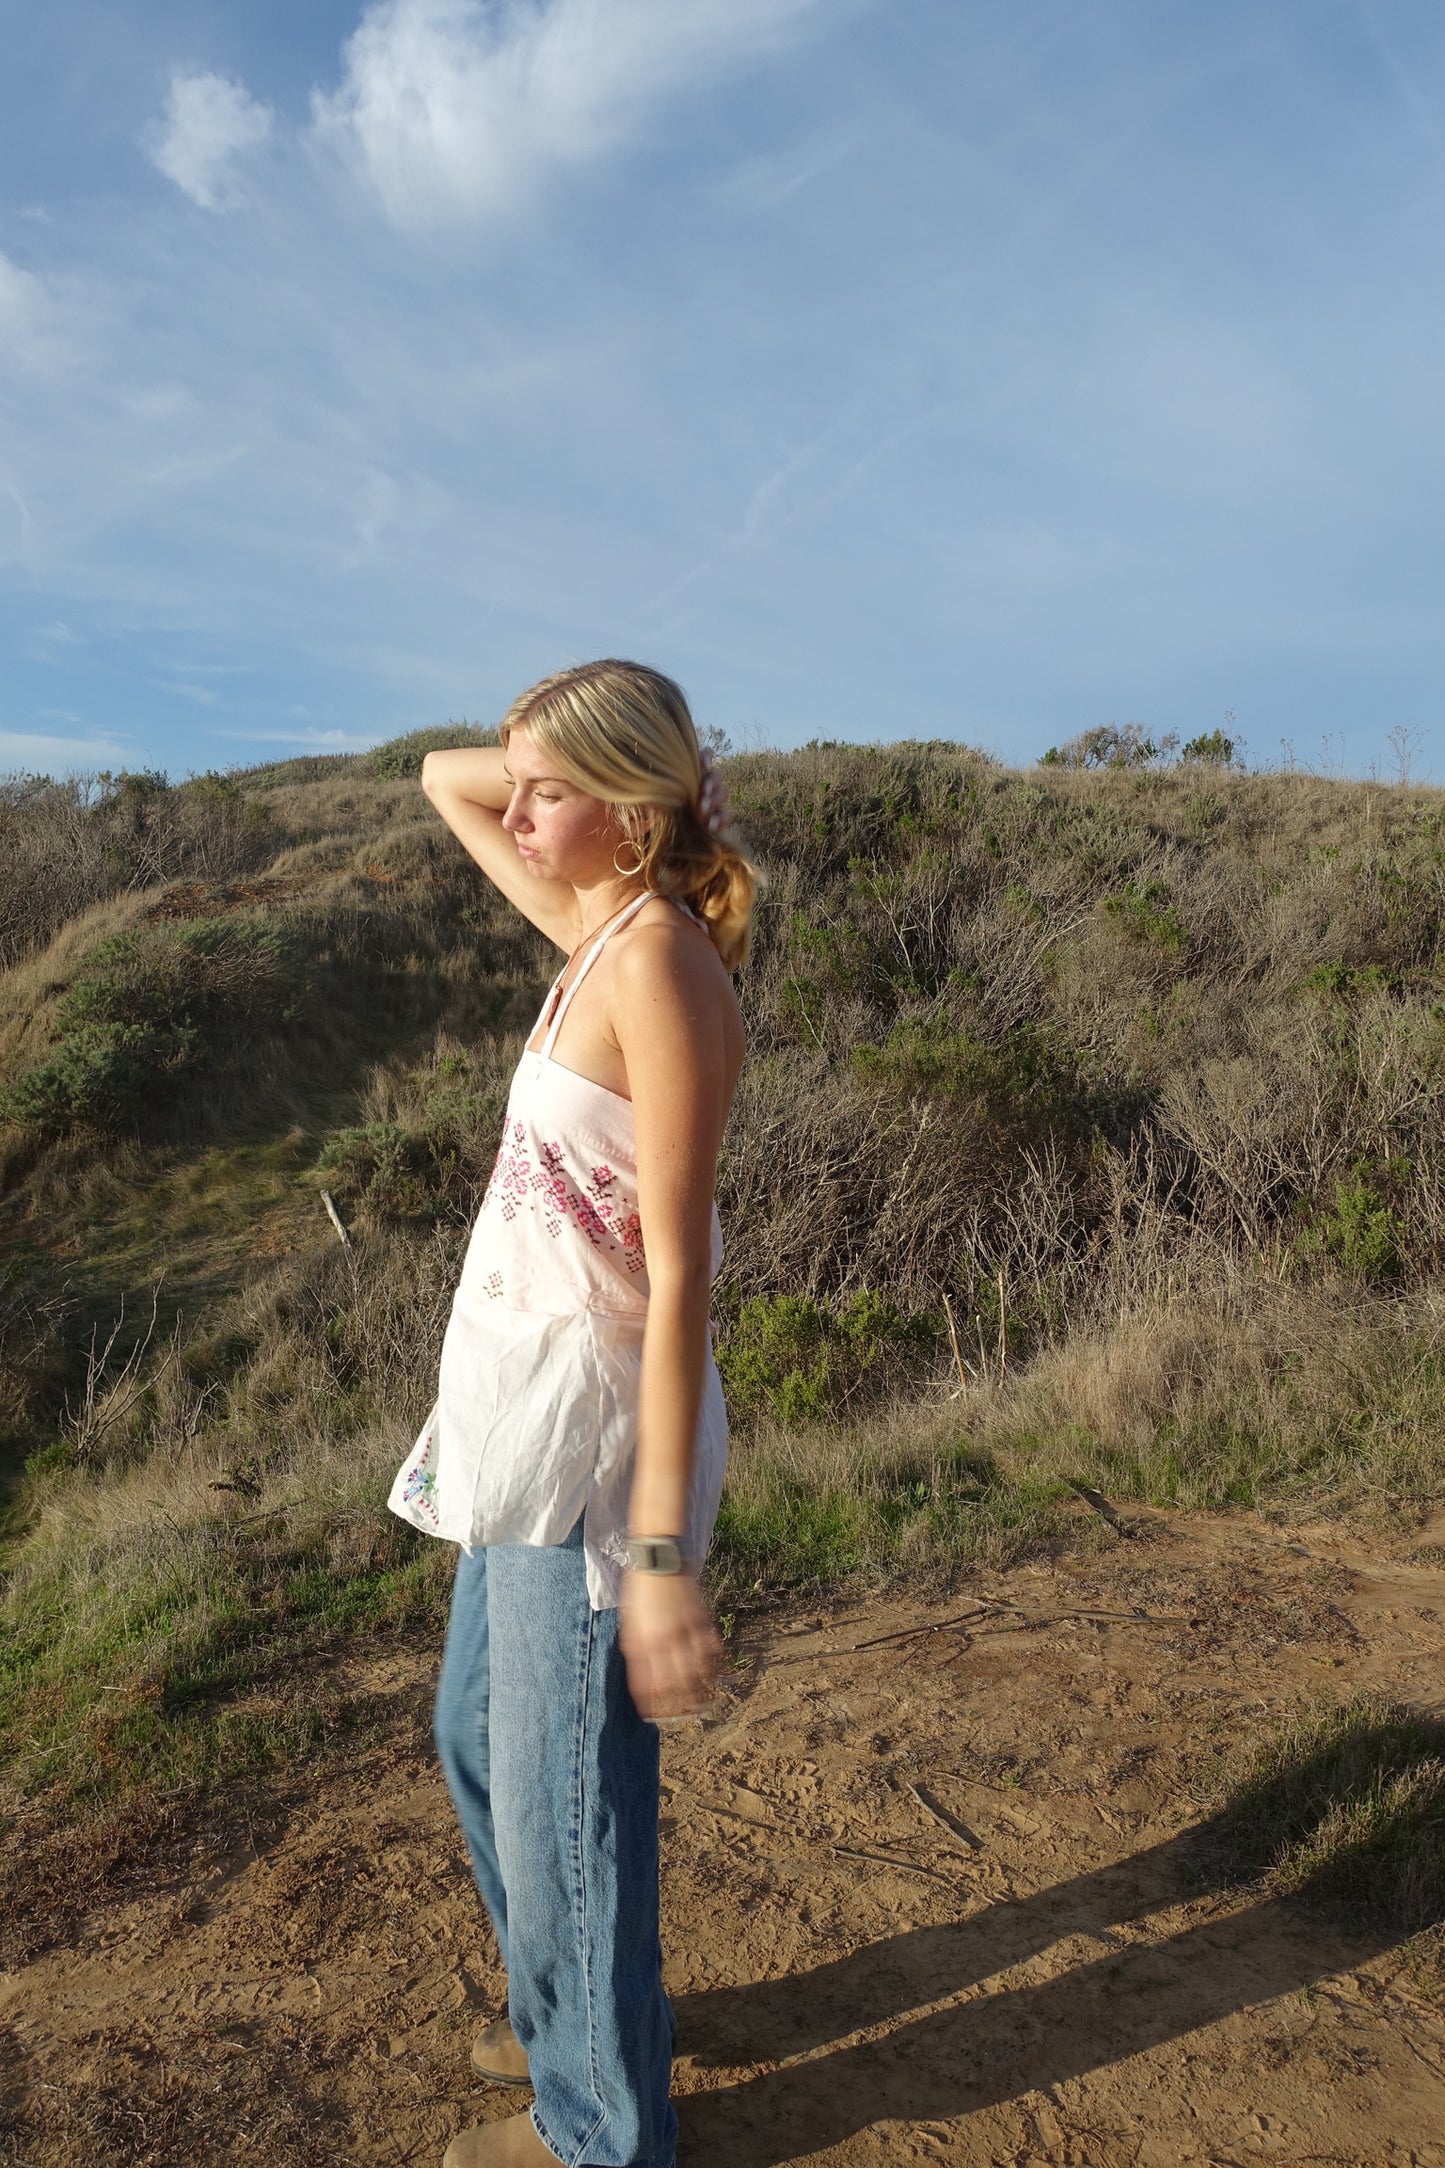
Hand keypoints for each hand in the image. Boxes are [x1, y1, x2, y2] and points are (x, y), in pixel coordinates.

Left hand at [619, 1568, 724, 1719]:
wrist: (656, 1556)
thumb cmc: (638, 1589)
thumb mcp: (628, 1620)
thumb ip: (636, 1647)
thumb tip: (643, 1672)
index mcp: (643, 1639)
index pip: (646, 1681)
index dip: (648, 1700)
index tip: (649, 1714)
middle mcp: (665, 1638)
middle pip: (675, 1680)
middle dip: (679, 1701)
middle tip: (682, 1714)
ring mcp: (686, 1628)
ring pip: (697, 1667)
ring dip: (701, 1687)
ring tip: (702, 1702)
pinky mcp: (701, 1616)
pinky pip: (712, 1645)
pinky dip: (715, 1661)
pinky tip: (716, 1671)